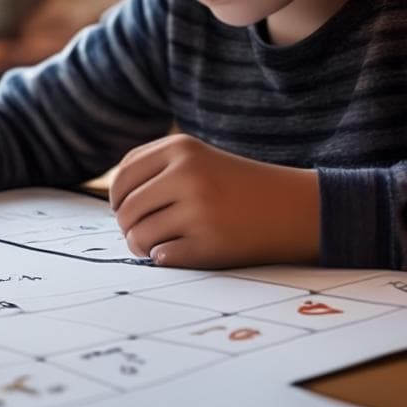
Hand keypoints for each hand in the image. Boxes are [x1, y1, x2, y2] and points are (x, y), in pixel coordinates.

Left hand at [109, 133, 319, 267]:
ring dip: (142, 246)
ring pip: (138, 236)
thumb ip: (155, 170)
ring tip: (161, 243)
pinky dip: (166, 258)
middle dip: (129, 226)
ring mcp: (197, 210)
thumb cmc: (237, 187)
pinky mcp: (208, 243)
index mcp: (181, 149)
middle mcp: (187, 174)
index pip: (123, 176)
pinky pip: (160, 257)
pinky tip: (185, 251)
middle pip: (125, 209)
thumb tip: (113, 202)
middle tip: (144, 233)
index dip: (117, 198)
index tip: (126, 208)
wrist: (292, 208)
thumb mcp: (198, 160)